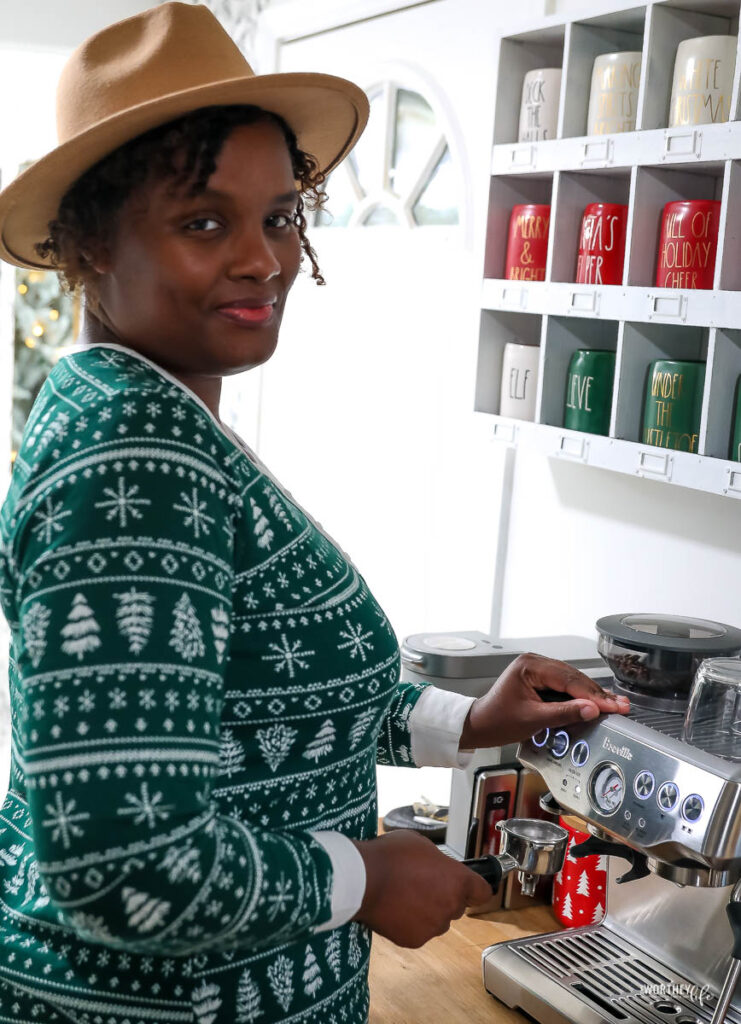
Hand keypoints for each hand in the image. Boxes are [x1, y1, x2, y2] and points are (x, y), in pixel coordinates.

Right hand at [351, 830, 491, 947]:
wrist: (362, 880)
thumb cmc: (390, 856)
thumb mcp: (420, 844)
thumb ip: (437, 860)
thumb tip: (437, 867)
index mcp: (458, 880)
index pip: (482, 892)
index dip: (476, 889)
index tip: (472, 888)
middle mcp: (450, 906)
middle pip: (456, 905)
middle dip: (444, 896)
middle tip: (422, 884)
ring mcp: (433, 926)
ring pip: (437, 920)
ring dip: (427, 911)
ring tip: (405, 896)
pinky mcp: (415, 940)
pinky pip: (419, 931)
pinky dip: (410, 923)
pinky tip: (396, 908)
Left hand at [459, 652, 629, 749]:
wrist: (480, 725)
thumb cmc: (498, 721)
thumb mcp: (533, 719)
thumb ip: (564, 713)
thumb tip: (591, 709)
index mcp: (530, 666)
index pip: (569, 680)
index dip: (594, 695)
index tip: (613, 706)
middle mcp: (534, 662)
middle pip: (574, 678)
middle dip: (598, 694)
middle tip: (621, 706)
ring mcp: (538, 669)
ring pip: (572, 681)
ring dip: (592, 695)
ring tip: (615, 705)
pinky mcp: (540, 679)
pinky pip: (565, 686)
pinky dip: (580, 696)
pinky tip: (596, 703)